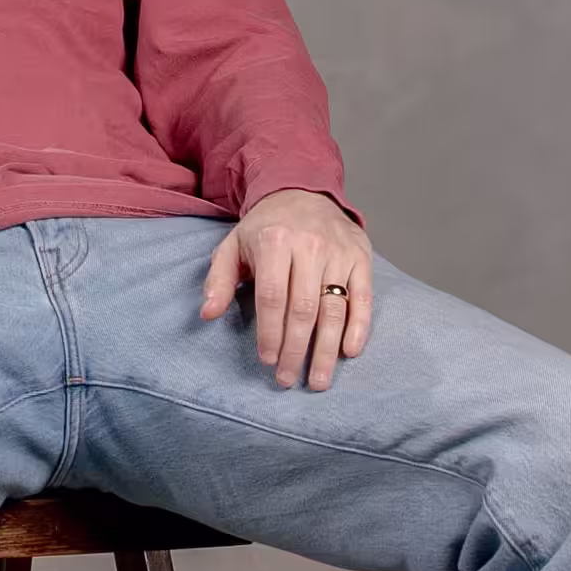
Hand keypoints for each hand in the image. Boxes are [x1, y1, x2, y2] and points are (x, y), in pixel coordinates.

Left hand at [199, 188, 372, 390]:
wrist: (302, 191)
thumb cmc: (265, 227)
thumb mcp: (233, 245)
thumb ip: (219, 280)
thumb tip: (207, 314)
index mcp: (274, 242)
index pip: (272, 297)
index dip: (270, 332)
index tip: (267, 360)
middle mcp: (310, 246)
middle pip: (304, 309)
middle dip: (296, 350)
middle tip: (289, 380)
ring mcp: (338, 252)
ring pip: (334, 309)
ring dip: (327, 350)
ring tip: (319, 380)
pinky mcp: (361, 257)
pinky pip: (363, 298)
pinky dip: (358, 327)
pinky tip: (349, 352)